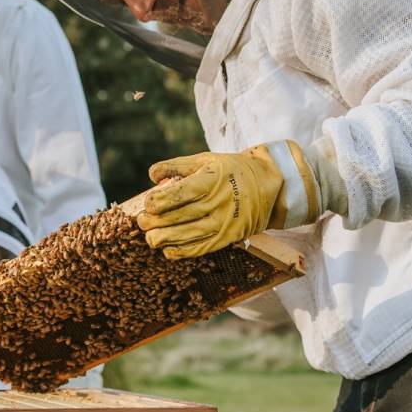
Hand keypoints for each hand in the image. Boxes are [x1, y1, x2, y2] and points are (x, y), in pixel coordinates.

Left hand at [137, 140, 318, 258]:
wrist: (270, 186)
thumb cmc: (231, 170)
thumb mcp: (206, 160)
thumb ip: (177, 166)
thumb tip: (152, 175)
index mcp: (212, 181)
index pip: (181, 194)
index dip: (159, 201)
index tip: (147, 204)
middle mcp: (218, 203)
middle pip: (180, 216)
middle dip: (155, 222)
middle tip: (141, 222)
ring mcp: (224, 223)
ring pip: (188, 236)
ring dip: (164, 239)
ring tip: (150, 237)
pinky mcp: (228, 238)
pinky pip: (201, 248)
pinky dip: (182, 252)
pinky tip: (168, 250)